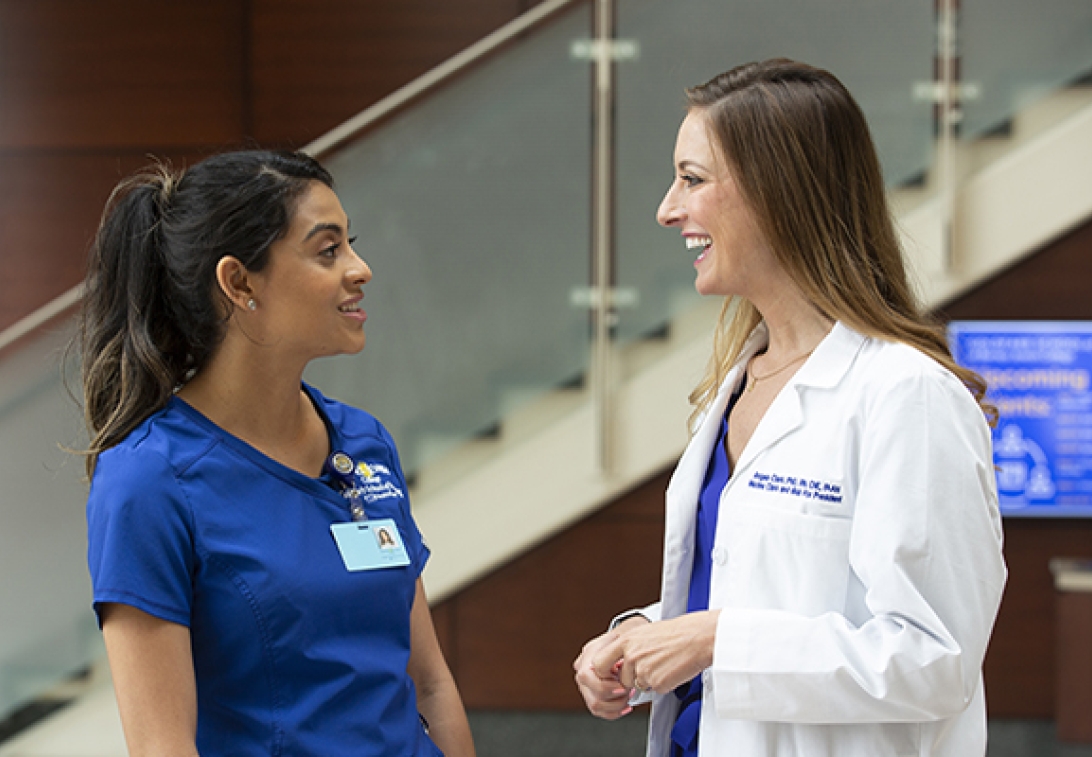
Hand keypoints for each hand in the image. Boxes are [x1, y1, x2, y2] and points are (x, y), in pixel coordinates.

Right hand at [573, 616, 648, 719]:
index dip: (605, 685)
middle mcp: (583, 672)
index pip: (586, 677)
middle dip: (614, 698)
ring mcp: (587, 685)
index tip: (623, 685)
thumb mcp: (624, 638)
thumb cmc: (627, 637)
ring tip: (629, 695)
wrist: (626, 641)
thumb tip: (621, 665)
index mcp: (587, 656)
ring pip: (595, 706)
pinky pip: (600, 711)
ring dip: (616, 705)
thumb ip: (619, 649)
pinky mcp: (593, 695)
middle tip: (629, 691)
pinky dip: (615, 712)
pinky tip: (627, 706)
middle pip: (592, 696)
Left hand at [591, 610, 719, 695]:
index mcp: (626, 640)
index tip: (611, 674)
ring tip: (663, 664)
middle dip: (631, 679)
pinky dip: (662, 684)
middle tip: (649, 667)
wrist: (698, 637)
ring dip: (648, 680)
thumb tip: (617, 662)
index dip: (604, 672)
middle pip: (621, 679)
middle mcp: (631, 655)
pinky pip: (653, 690)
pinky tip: (670, 670)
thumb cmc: (676, 633)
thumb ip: (628, 647)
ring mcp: (643, 669)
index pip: (599, 663)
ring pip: (637, 686)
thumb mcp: (644, 633)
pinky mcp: (656, 682)